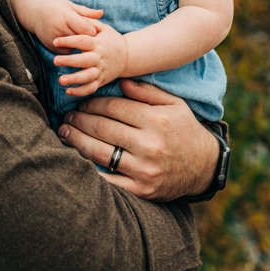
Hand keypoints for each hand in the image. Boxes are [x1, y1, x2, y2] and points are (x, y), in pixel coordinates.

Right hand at [31, 0, 102, 51]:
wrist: (34, 14)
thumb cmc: (56, 7)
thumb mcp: (71, 6)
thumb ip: (87, 12)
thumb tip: (102, 13)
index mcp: (66, 16)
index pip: (85, 28)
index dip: (94, 30)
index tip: (100, 31)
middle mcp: (60, 29)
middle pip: (82, 38)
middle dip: (90, 39)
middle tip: (99, 40)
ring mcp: (55, 40)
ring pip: (76, 47)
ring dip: (82, 45)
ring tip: (88, 42)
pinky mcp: (52, 48)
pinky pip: (69, 51)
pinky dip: (73, 48)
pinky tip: (77, 45)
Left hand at [53, 22, 127, 97]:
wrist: (128, 56)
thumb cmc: (112, 40)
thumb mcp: (105, 28)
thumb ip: (91, 22)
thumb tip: (79, 15)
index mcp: (98, 44)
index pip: (83, 41)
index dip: (69, 41)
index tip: (56, 41)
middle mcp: (99, 58)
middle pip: (84, 60)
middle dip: (70, 61)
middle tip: (55, 60)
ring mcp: (100, 70)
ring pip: (87, 77)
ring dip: (74, 79)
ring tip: (61, 80)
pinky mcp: (101, 80)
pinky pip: (91, 88)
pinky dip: (80, 91)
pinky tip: (68, 91)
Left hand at [57, 79, 218, 200]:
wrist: (204, 167)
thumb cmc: (185, 130)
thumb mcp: (174, 104)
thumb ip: (147, 91)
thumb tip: (120, 81)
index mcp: (157, 120)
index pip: (115, 107)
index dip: (93, 103)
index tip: (82, 103)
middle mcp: (150, 144)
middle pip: (103, 128)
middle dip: (80, 120)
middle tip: (67, 116)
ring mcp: (144, 169)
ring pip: (100, 152)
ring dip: (77, 141)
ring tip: (65, 132)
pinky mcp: (140, 189)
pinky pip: (108, 180)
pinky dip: (89, 170)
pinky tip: (75, 160)